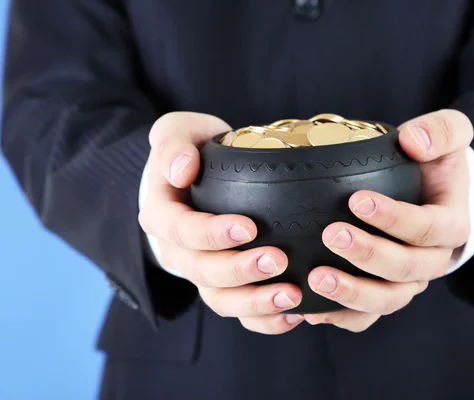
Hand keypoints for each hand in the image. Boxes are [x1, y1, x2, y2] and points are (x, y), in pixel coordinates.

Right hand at [138, 112, 303, 333]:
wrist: (197, 178)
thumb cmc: (192, 151)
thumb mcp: (178, 132)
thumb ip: (172, 143)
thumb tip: (181, 171)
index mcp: (161, 214)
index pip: (180, 231)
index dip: (211, 234)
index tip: (248, 227)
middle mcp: (177, 251)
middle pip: (202, 272)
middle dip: (240, 271)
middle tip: (278, 260)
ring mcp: (200, 273)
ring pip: (220, 300)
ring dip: (254, 303)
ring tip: (292, 296)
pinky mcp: (224, 286)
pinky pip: (239, 314)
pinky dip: (264, 320)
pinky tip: (294, 314)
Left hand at [304, 109, 472, 331]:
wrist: (429, 192)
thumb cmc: (433, 164)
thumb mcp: (449, 134)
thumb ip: (441, 130)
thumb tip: (414, 142)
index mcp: (451, 225)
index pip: (428, 228)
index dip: (395, 218)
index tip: (357, 200)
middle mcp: (433, 260)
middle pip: (406, 269)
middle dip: (369, 254)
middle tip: (332, 234)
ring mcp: (409, 283)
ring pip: (388, 300)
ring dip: (352, 293)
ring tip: (316, 278)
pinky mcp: (385, 294)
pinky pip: (367, 317)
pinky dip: (341, 316)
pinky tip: (311, 308)